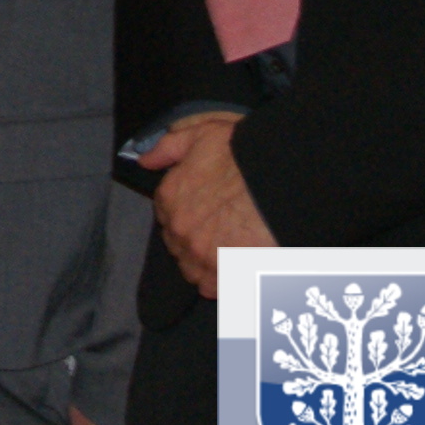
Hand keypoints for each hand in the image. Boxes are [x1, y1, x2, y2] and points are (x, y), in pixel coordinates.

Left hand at [139, 112, 274, 299]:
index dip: (187, 216)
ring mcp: (202, 256)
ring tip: (231, 252)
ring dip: (207, 265)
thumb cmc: (243, 155)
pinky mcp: (226, 275)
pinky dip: (223, 282)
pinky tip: (238, 268)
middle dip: (196, 241)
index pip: (167, 217)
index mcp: (169, 198)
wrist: (280, 177)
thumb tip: (144, 160)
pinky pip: (215, 289)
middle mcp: (180, 231)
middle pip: (179, 247)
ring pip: (194, 271)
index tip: (206, 214)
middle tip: (223, 232)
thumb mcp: (200, 135)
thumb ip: (167, 148)